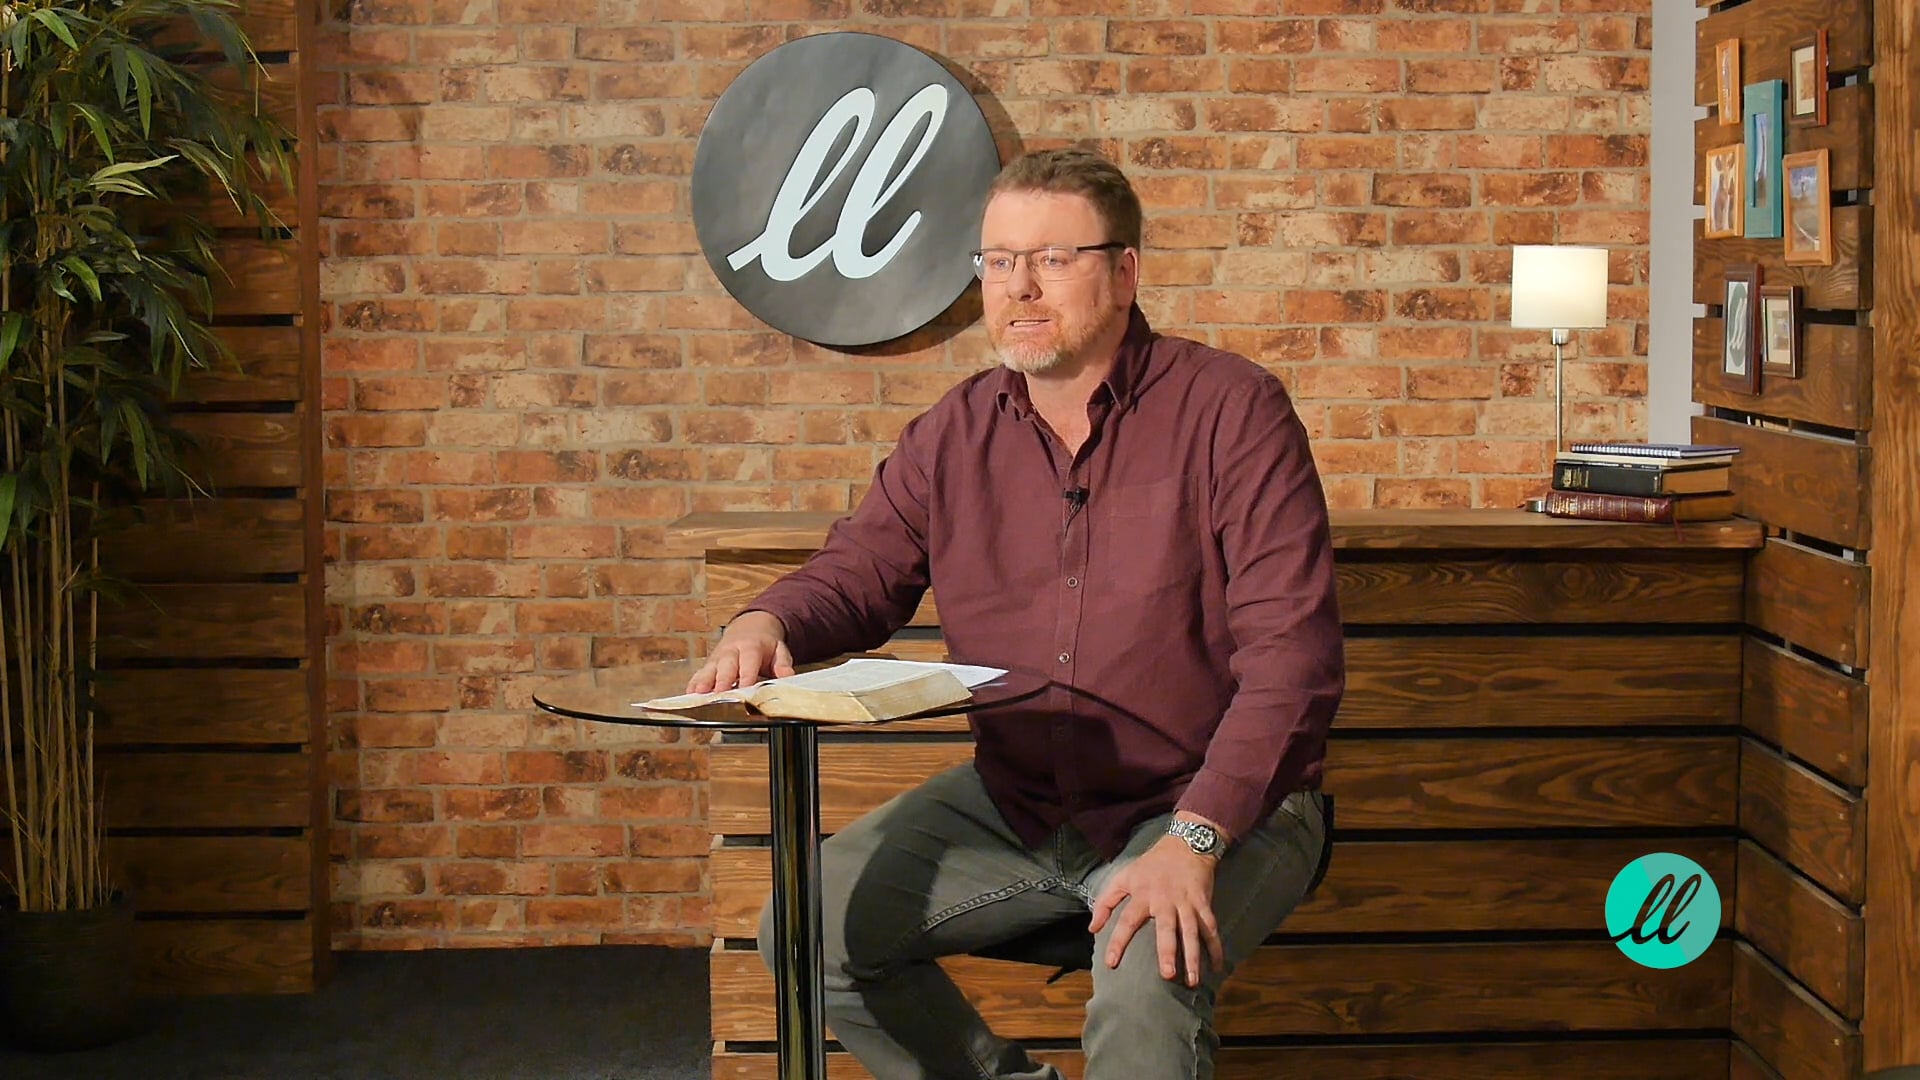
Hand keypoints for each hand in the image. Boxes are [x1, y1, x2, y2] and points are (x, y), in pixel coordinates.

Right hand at [686, 611, 794, 692]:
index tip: (745, 688)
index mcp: (750, 647)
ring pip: (710, 670)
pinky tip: (689, 694)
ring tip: (698, 694)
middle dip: (722, 680)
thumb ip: (782, 663)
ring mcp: (718, 658)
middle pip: (726, 666)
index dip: (746, 676)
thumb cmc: (764, 644)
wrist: (749, 626)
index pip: (748, 662)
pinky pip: (700, 674)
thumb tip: (788, 676)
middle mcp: (731, 652)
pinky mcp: (709, 664)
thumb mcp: (779, 649)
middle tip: (719, 694)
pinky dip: (694, 683)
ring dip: (704, 682)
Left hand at [1087, 835, 1224, 987]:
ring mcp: (1187, 903)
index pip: (1127, 921)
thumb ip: (1106, 902)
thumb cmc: (1151, 864)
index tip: (1111, 963)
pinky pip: (1211, 928)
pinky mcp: (1204, 904)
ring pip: (1192, 933)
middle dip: (1168, 952)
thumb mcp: (1123, 877)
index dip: (1118, 942)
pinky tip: (1217, 966)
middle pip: (1167, 929)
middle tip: (1168, 975)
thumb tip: (1092, 928)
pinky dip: (1216, 947)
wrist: (1185, 845)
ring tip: (1193, 980)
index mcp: (1143, 895)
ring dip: (1194, 956)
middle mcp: (1165, 901)